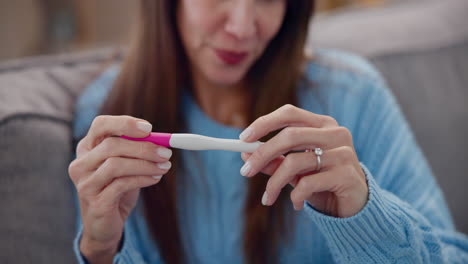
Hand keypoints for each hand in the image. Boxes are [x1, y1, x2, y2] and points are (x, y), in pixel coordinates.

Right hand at [68, 115, 172, 260]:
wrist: (105, 225)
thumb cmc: (117, 190)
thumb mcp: (126, 166)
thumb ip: (136, 150)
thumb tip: (161, 139)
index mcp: (87, 148)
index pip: (100, 125)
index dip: (124, 123)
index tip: (148, 128)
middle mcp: (81, 164)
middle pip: (111, 145)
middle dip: (143, 147)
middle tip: (166, 152)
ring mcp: (85, 184)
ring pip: (116, 165)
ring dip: (145, 164)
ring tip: (164, 167)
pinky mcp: (95, 202)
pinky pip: (121, 184)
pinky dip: (142, 179)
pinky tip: (155, 178)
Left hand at [239, 105, 367, 217]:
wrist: (355, 206)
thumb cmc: (322, 183)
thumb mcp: (295, 171)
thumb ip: (274, 160)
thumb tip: (244, 154)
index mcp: (322, 124)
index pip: (289, 113)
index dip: (264, 123)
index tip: (243, 138)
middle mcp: (335, 133)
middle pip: (289, 135)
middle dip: (262, 154)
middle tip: (245, 171)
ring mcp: (344, 153)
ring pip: (295, 162)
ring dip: (274, 183)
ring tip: (267, 198)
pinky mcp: (347, 175)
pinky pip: (308, 183)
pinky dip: (295, 196)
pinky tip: (297, 204)